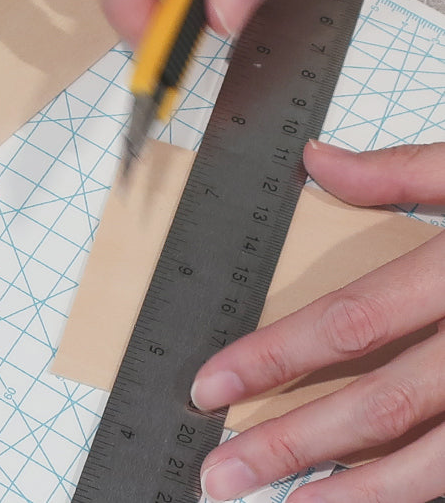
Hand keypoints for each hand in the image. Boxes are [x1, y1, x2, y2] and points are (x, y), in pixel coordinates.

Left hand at [192, 140, 444, 501]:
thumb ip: (406, 171)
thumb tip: (315, 162)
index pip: (351, 322)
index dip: (273, 357)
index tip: (209, 387)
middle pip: (382, 404)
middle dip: (294, 442)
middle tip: (220, 473)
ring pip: (439, 459)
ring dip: (359, 494)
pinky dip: (430, 491)